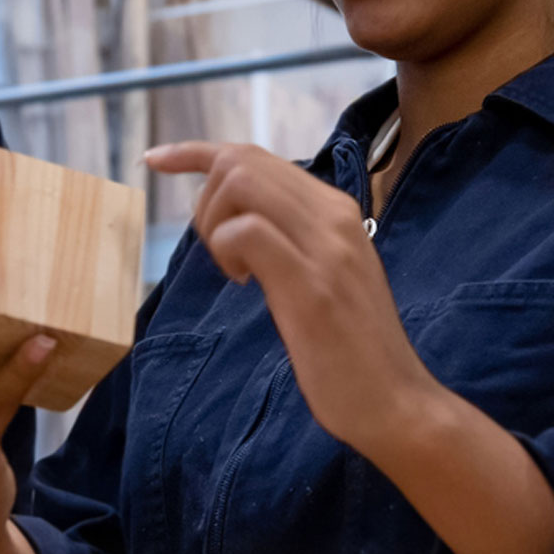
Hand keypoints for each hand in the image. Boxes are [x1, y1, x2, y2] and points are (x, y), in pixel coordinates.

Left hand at [147, 139, 553, 553]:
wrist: (396, 400)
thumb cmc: (354, 350)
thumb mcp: (325, 278)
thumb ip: (294, 242)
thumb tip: (244, 225)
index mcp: (337, 212)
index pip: (257, 156)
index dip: (198, 152)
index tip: (157, 160)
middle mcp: (334, 217)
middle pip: (243, 160)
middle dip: (206, 199)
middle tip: (218, 255)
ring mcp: (326, 247)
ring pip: (241, 183)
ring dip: (214, 223)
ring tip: (233, 272)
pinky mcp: (311, 284)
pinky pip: (247, 232)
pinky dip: (226, 249)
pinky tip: (243, 282)